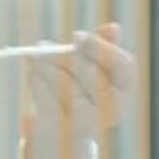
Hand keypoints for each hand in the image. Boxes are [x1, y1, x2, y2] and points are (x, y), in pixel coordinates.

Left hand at [24, 25, 136, 158]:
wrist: (63, 131)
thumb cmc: (81, 90)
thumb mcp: (95, 66)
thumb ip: (103, 45)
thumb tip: (114, 27)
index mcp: (125, 89)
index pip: (122, 64)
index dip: (100, 47)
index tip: (76, 36)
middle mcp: (113, 108)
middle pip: (89, 72)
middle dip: (64, 56)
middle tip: (44, 46)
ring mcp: (88, 121)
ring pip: (64, 83)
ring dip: (45, 66)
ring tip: (35, 59)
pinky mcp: (62, 128)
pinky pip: (46, 98)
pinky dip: (37, 82)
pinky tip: (34, 74)